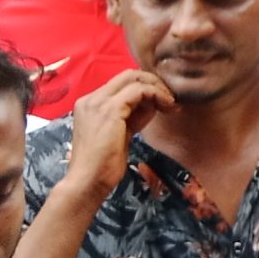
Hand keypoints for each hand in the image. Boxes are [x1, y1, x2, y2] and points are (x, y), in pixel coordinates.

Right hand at [58, 68, 172, 205]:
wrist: (87, 182)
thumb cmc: (103, 164)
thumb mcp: (120, 133)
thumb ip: (132, 115)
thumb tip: (154, 101)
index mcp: (90, 103)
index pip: (122, 83)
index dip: (146, 87)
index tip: (163, 100)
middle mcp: (91, 99)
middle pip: (129, 75)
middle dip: (154, 83)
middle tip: (170, 98)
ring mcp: (98, 102)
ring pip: (135, 79)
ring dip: (158, 89)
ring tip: (171, 104)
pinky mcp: (109, 110)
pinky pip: (139, 91)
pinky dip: (156, 95)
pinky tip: (167, 107)